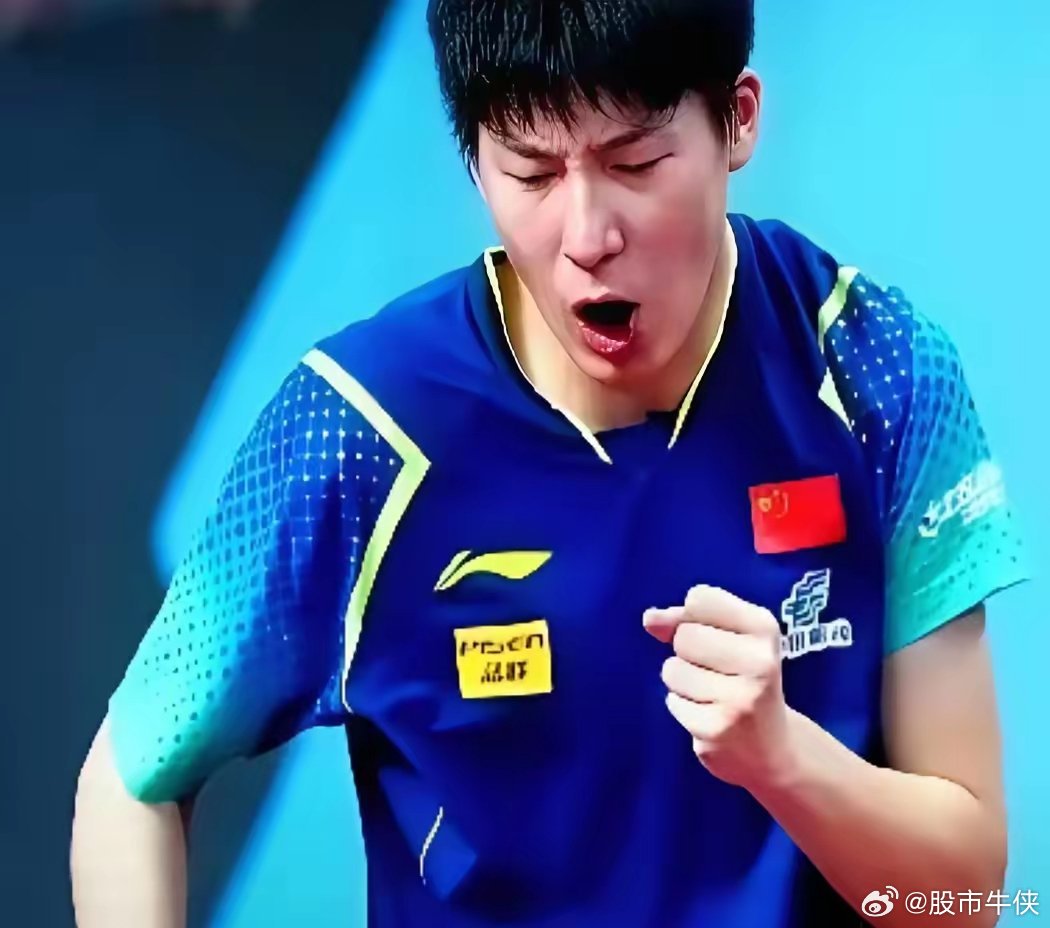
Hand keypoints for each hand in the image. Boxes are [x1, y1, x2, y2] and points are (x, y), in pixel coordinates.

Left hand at [644, 584, 797, 791]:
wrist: (772, 749)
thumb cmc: (742, 680)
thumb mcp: (727, 638)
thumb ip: (684, 619)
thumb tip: (650, 618)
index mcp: (764, 628)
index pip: (700, 598)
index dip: (692, 616)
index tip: (715, 635)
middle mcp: (760, 661)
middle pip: (683, 635)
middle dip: (687, 653)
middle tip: (716, 672)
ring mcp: (741, 698)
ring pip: (673, 669)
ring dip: (683, 683)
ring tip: (712, 695)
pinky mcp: (719, 728)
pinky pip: (672, 701)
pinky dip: (684, 708)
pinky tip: (710, 716)